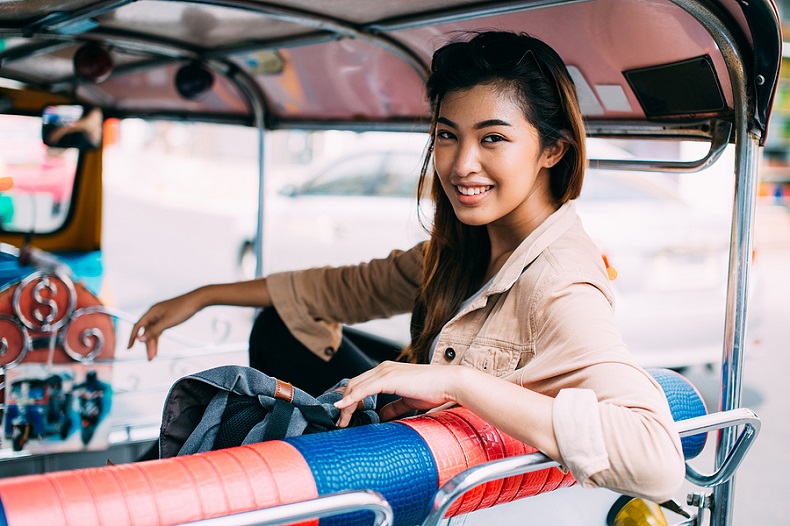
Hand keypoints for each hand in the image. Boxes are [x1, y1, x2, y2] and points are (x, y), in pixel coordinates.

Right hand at [127, 290, 202, 359]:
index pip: (137, 326)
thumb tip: (140, 338)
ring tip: (153, 356)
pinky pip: (159, 330)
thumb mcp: (167, 322)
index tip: (129, 347)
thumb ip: (153, 331)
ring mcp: (161, 315)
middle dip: (147, 345)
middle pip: (146, 331)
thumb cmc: (183, 308)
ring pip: (153, 332)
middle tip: (149, 358)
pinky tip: (157, 346)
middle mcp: (154, 313)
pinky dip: (158, 338)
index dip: (132, 337)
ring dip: (153, 343)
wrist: (197, 300)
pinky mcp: (167, 318)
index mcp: (152, 312)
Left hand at [334, 361, 461, 426]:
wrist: (448, 383)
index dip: (350, 398)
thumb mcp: (408, 400)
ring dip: (345, 405)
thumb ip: (394, 407)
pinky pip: (362, 389)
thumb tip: (382, 415)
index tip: (344, 414)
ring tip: (341, 421)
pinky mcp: (387, 378)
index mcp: (387, 371)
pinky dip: (350, 399)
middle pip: (353, 384)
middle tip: (339, 421)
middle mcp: (383, 368)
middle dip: (343, 403)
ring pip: (355, 387)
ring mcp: (384, 371)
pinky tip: (342, 407)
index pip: (360, 383)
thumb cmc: (434, 390)